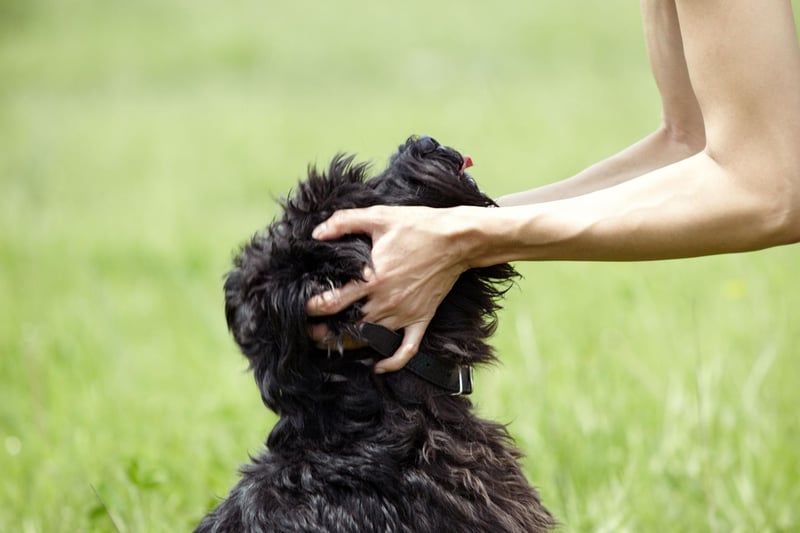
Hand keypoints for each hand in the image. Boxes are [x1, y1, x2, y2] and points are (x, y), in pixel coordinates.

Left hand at [305, 205, 468, 372]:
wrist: (457, 239)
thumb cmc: (419, 226)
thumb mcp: (379, 216)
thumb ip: (344, 222)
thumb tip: (317, 233)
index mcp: (372, 279)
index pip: (333, 302)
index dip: (313, 308)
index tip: (303, 308)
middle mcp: (386, 302)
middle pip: (347, 327)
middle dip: (326, 333)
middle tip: (310, 332)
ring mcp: (404, 314)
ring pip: (370, 340)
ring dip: (350, 345)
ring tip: (332, 345)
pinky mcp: (421, 319)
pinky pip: (406, 350)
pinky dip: (392, 362)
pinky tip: (378, 367)